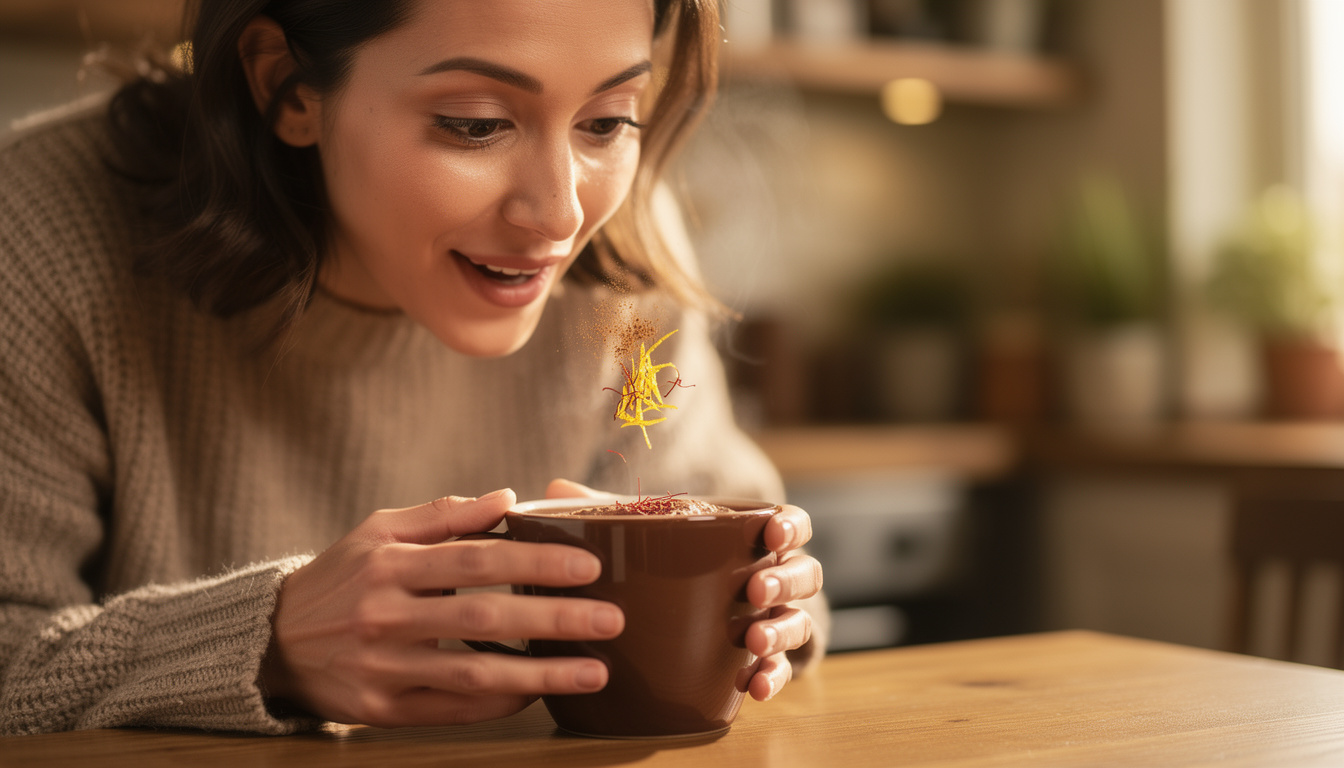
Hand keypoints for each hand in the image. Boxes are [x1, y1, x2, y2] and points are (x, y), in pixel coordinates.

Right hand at [259, 489, 624, 726]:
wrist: (271, 643)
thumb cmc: (339, 578)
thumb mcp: (378, 531)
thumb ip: (443, 515)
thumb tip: (506, 496)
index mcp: (390, 564)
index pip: (476, 560)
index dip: (535, 561)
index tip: (587, 566)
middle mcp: (386, 615)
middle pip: (484, 618)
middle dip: (554, 619)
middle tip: (610, 620)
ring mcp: (383, 667)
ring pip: (474, 674)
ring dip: (542, 674)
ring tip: (595, 671)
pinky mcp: (381, 710)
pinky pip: (452, 710)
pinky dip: (499, 703)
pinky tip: (539, 692)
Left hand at [545, 480, 824, 701]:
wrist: (689, 629)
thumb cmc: (677, 570)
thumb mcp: (648, 540)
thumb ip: (611, 514)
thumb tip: (554, 485)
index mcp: (756, 543)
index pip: (792, 524)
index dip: (790, 524)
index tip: (772, 531)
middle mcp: (775, 580)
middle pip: (804, 574)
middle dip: (784, 580)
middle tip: (753, 591)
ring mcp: (776, 622)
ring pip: (798, 621)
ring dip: (780, 629)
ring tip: (752, 640)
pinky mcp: (769, 661)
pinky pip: (784, 669)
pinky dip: (774, 674)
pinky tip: (755, 684)